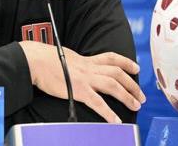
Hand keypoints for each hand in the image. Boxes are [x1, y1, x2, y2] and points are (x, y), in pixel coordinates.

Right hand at [19, 40, 145, 122]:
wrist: (35, 61)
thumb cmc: (44, 59)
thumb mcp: (64, 57)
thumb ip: (74, 63)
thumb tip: (76, 67)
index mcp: (85, 59)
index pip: (110, 58)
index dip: (125, 62)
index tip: (136, 66)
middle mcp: (88, 67)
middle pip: (117, 73)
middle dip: (132, 84)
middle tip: (141, 95)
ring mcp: (85, 78)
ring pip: (113, 85)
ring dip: (127, 96)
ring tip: (136, 105)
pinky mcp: (78, 90)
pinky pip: (98, 103)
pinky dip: (109, 113)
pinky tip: (116, 121)